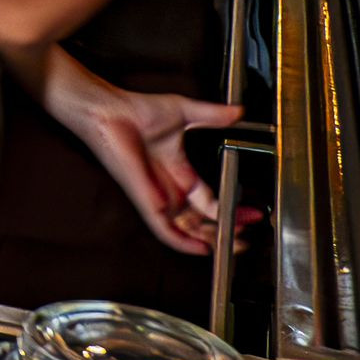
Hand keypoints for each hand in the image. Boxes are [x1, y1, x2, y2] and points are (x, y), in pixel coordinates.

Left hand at [43, 61, 245, 255]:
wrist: (109, 112)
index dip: (230, 210)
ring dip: (209, 240)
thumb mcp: (184, 112)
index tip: (250, 213)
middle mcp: (169, 189)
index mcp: (179, 173)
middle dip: (224, 232)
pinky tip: (200, 247)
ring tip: (232, 243)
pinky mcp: (145, 199)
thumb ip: (212, 115)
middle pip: (200, 223)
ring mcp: (157, 196)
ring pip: (185, 231)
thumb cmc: (136, 111)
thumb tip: (237, 113)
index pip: (209, 202)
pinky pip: (163, 228)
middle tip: (245, 237)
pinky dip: (181, 240)